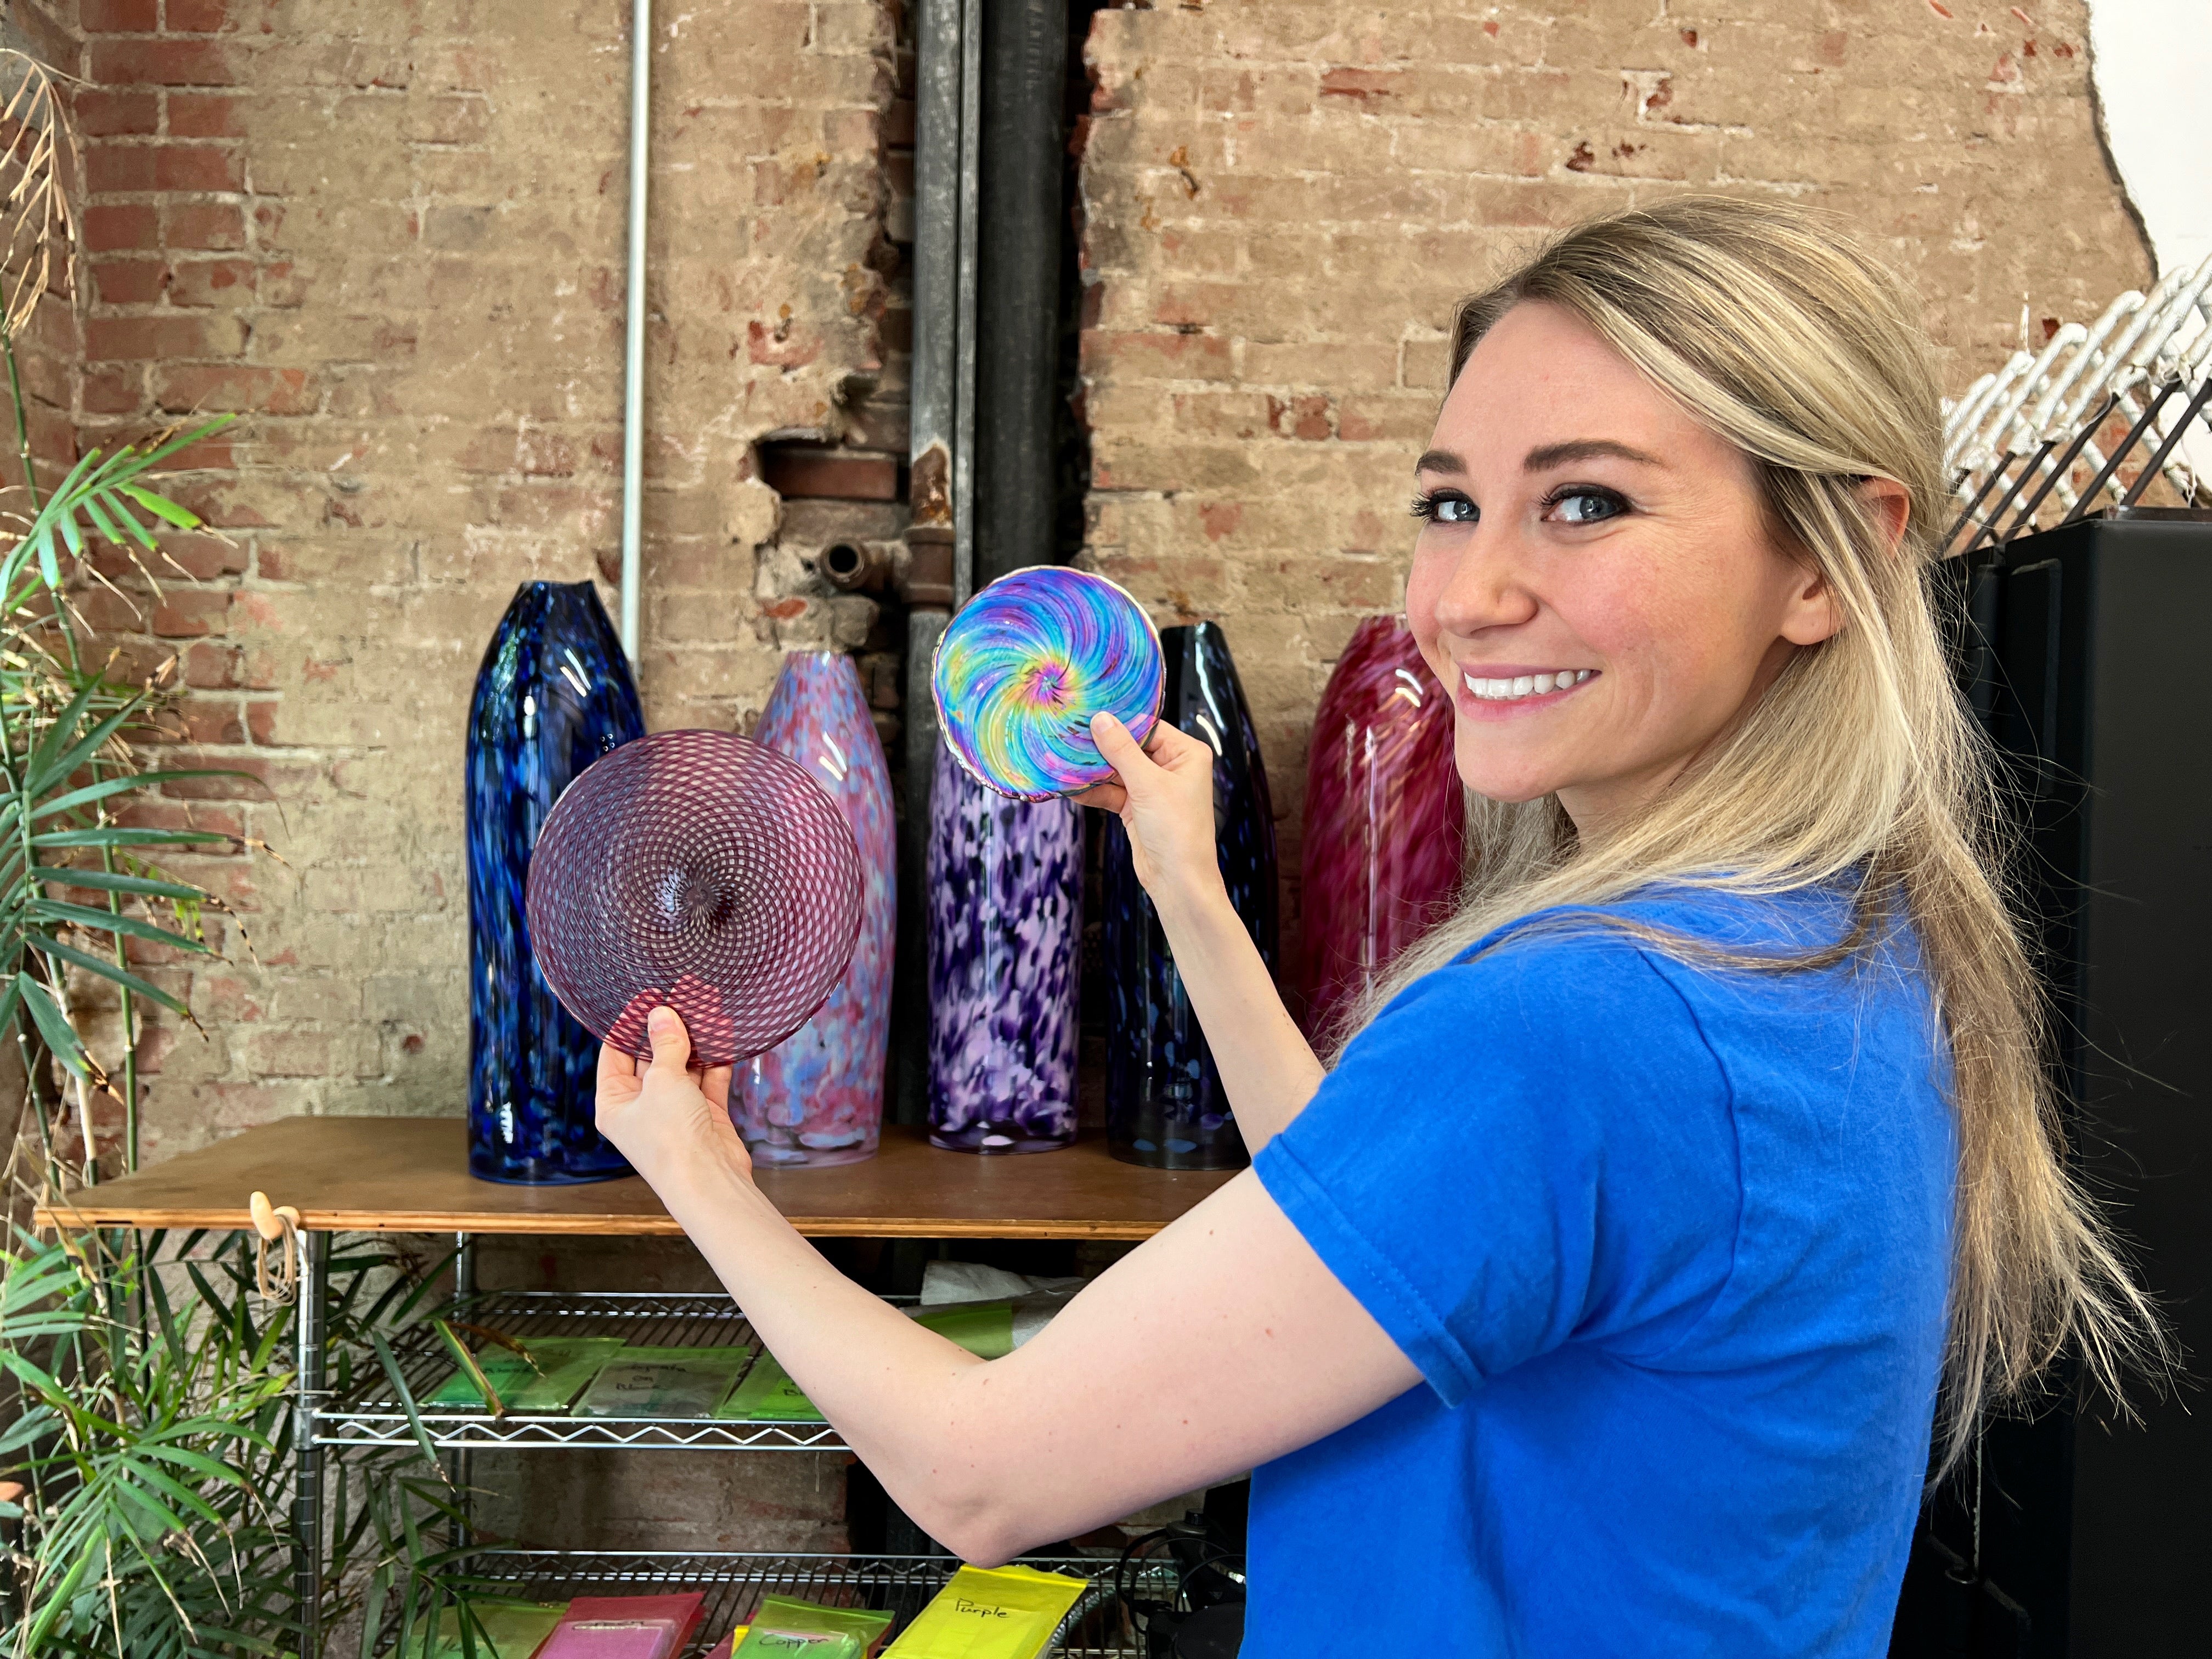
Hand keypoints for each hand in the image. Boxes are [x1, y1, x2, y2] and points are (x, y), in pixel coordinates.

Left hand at [595, 1006, 749, 1188]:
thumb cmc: (670, 1138)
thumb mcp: (662, 1082)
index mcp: (614, 1102)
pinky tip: (723, 1035)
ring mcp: (674, 1111)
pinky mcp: (704, 1115)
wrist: (709, 1180)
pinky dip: (716, 1061)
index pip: (615, 1054)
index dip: (629, 1024)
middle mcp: (642, 1106)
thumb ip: (665, 1045)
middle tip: (682, 997)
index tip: (647, 997)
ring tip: (707, 1008)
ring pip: (683, 1067)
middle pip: (652, 1058)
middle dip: (669, 1029)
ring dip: (696, 1041)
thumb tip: (662, 1014)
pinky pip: (708, 1081)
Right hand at [1071, 712, 1225, 920]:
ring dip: (1092, 770)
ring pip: (1117, 770)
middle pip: (1129, 747)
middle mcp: (1171, 767)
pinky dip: (1093, 791)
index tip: (1087, 714)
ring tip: (1063, 760)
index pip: (1148, 727)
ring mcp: (1152, 788)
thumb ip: (1122, 750)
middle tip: (1068, 735)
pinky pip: (1111, 792)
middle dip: (1101, 747)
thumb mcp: (1148, 784)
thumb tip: (1100, 720)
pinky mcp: (1137, 808)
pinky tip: (1071, 787)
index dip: (1119, 722)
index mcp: (1186, 754)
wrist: (1177, 881)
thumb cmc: (1176, 830)